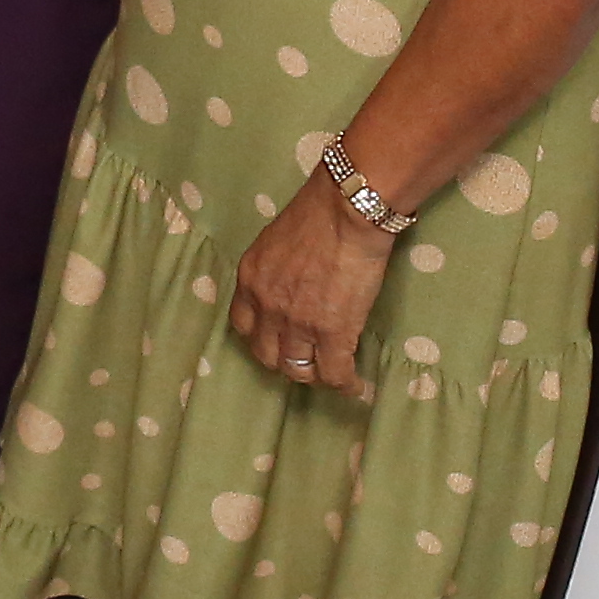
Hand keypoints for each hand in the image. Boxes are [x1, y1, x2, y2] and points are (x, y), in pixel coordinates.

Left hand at [228, 179, 390, 398]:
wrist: (347, 210)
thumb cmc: (317, 212)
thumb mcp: (275, 240)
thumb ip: (274, 268)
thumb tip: (289, 282)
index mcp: (250, 280)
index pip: (242, 326)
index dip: (259, 338)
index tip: (274, 340)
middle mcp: (267, 307)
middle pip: (267, 355)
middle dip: (283, 361)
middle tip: (304, 359)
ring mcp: (298, 323)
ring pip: (298, 370)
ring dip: (314, 375)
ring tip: (330, 374)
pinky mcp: (333, 332)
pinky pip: (335, 374)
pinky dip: (346, 385)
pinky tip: (356, 387)